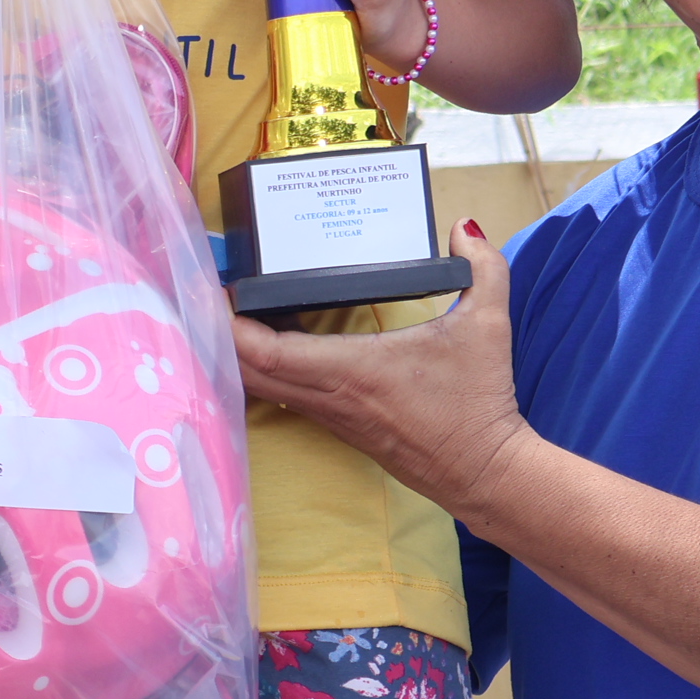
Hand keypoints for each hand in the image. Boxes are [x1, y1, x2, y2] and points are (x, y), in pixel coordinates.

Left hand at [231, 221, 532, 512]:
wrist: (485, 472)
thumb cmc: (479, 401)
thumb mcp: (488, 325)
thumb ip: (484, 268)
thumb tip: (467, 226)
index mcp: (352, 370)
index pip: (267, 354)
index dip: (230, 326)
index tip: (216, 291)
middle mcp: (331, 396)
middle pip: (248, 371)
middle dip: (220, 335)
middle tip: (211, 291)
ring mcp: (332, 416)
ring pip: (264, 387)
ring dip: (241, 354)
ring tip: (233, 308)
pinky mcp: (341, 426)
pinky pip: (287, 396)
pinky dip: (268, 370)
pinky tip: (272, 340)